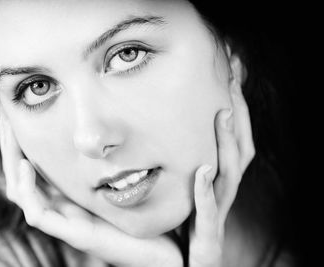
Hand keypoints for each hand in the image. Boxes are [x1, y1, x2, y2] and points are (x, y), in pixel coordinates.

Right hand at [0, 109, 182, 266]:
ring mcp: (67, 220)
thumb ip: (115, 155)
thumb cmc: (146, 212)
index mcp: (71, 193)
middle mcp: (64, 206)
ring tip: (11, 132)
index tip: (18, 111)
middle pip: (21, 174)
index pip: (34, 164)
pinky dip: (28, 190)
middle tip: (6, 114)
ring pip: (22, 192)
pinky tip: (26, 165)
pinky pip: (38, 214)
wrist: (163, 251)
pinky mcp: (76, 234)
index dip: (22, 139)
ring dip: (12, 162)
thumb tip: (109, 122)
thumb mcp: (126, 176)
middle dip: (11, 145)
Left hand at [188, 89, 254, 265]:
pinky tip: (202, 169)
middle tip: (233, 79)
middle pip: (240, 150)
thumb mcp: (184, 190)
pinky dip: (205, 191)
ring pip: (230, 175)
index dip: (237, 108)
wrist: (187, 265)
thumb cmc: (185, 227)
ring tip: (223, 112)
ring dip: (228, 143)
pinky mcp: (207, 236)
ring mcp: (217, 214)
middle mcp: (224, 194)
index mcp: (219, 182)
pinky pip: (209, 211)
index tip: (231, 74)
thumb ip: (183, 163)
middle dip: (239, 114)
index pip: (234, 140)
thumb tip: (167, 131)